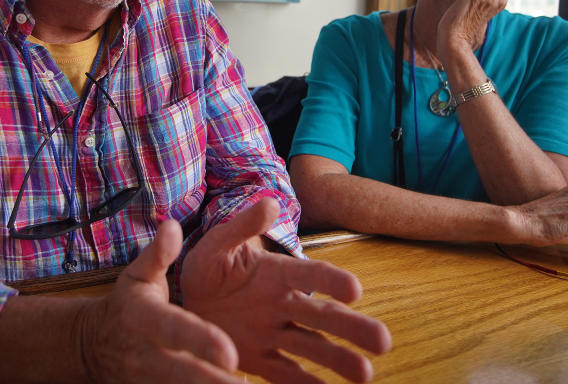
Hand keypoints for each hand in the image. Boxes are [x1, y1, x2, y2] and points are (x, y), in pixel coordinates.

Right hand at [78, 218, 243, 382]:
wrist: (92, 345)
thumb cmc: (127, 304)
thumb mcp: (137, 274)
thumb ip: (158, 254)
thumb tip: (172, 226)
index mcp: (143, 317)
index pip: (174, 329)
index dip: (200, 340)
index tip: (230, 353)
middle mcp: (145, 352)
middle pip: (181, 372)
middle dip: (211, 381)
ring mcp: (146, 379)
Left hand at [182, 198, 391, 382]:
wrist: (184, 300)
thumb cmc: (206, 266)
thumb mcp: (217, 243)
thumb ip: (242, 226)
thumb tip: (270, 202)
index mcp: (276, 273)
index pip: (309, 274)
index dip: (331, 280)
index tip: (354, 289)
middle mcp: (281, 304)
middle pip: (322, 315)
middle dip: (352, 327)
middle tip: (382, 341)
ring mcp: (272, 334)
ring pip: (311, 347)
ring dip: (338, 359)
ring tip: (365, 375)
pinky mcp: (257, 359)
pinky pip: (284, 373)